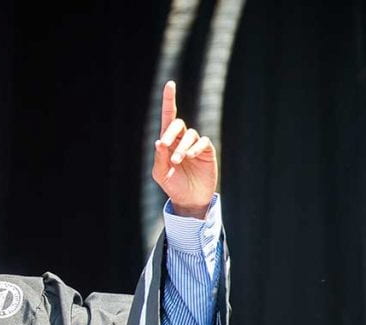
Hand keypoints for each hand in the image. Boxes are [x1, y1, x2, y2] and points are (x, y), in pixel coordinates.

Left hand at [152, 81, 217, 218]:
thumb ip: (160, 158)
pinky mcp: (207, 151)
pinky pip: (202, 142)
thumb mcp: (161, 173)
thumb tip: (159, 141)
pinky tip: (190, 157)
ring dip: (182, 146)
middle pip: (178, 123)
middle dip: (171, 132)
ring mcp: (195, 144)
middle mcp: (181, 139)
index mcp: (168, 142)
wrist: (189, 199)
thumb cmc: (172, 185)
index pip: (168, 117)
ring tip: (179, 161)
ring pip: (190, 135)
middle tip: (166, 146)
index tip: (170, 84)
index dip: (169, 100)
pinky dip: (195, 148)